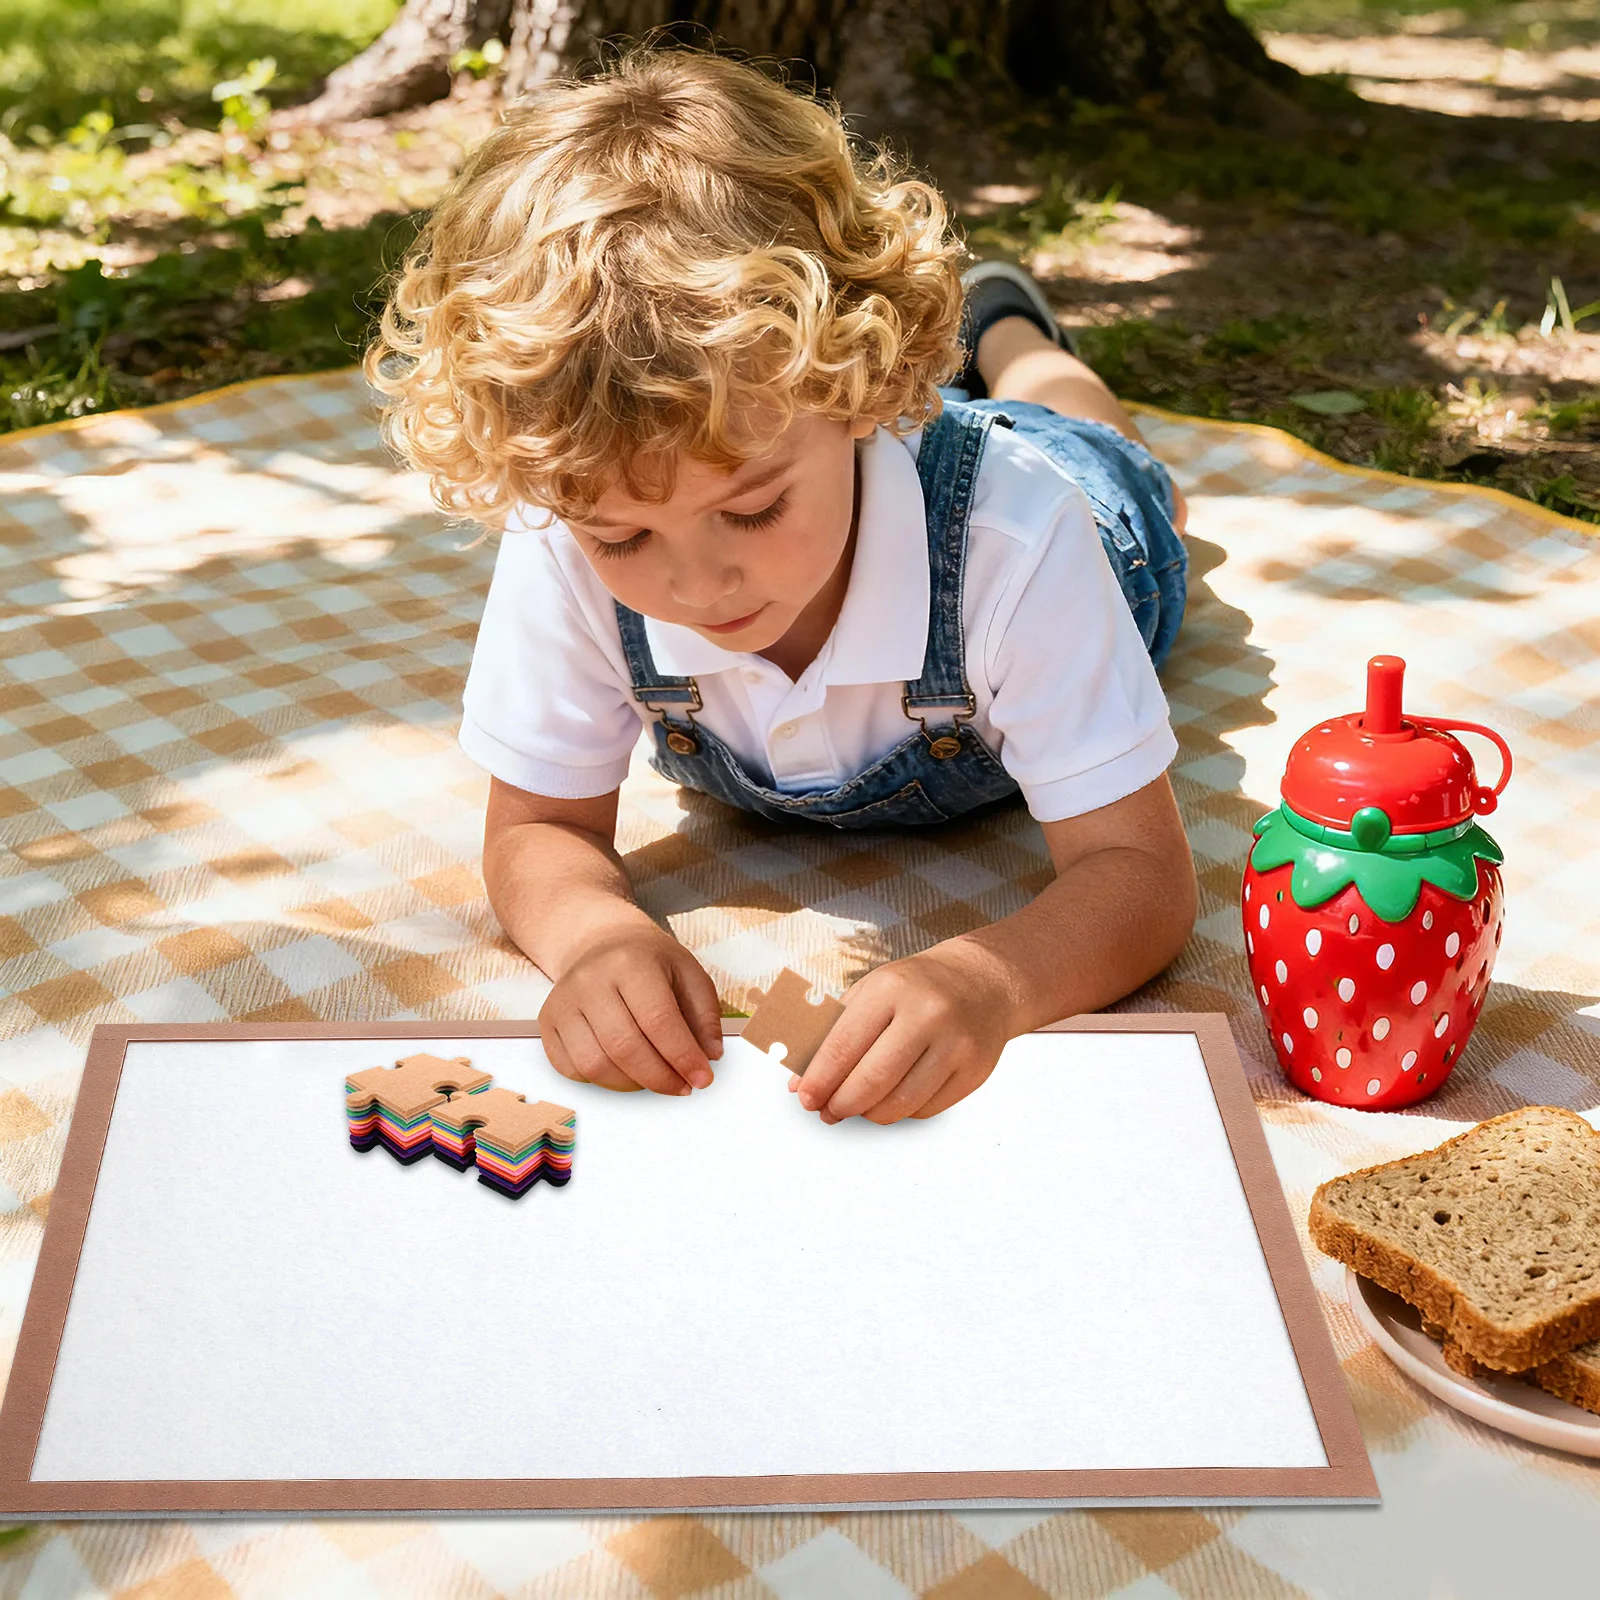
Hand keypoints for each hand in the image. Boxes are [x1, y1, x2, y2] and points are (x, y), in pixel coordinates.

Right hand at [540, 925, 722, 1094]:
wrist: (600, 943)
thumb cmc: (648, 962)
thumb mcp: (688, 972)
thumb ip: (705, 1014)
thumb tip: (710, 1055)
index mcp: (630, 963)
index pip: (658, 1020)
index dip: (683, 1057)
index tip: (702, 1078)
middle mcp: (590, 981)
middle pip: (624, 1047)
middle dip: (660, 1078)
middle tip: (682, 1087)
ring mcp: (563, 1002)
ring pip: (594, 1064)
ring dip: (631, 1084)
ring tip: (655, 1079)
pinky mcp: (547, 1022)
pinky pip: (570, 1069)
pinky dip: (601, 1081)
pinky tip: (624, 1071)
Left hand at [790, 945, 1015, 1124]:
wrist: (982, 981)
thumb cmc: (916, 988)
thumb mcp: (870, 993)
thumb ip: (831, 1034)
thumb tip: (799, 1084)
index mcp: (892, 988)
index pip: (844, 1045)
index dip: (819, 1080)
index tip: (805, 1098)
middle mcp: (928, 1014)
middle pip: (872, 1081)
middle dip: (841, 1104)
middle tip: (828, 1111)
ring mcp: (956, 1044)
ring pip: (900, 1103)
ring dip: (869, 1114)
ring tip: (858, 1107)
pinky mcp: (975, 1071)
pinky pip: (926, 1109)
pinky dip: (901, 1112)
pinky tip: (892, 1098)